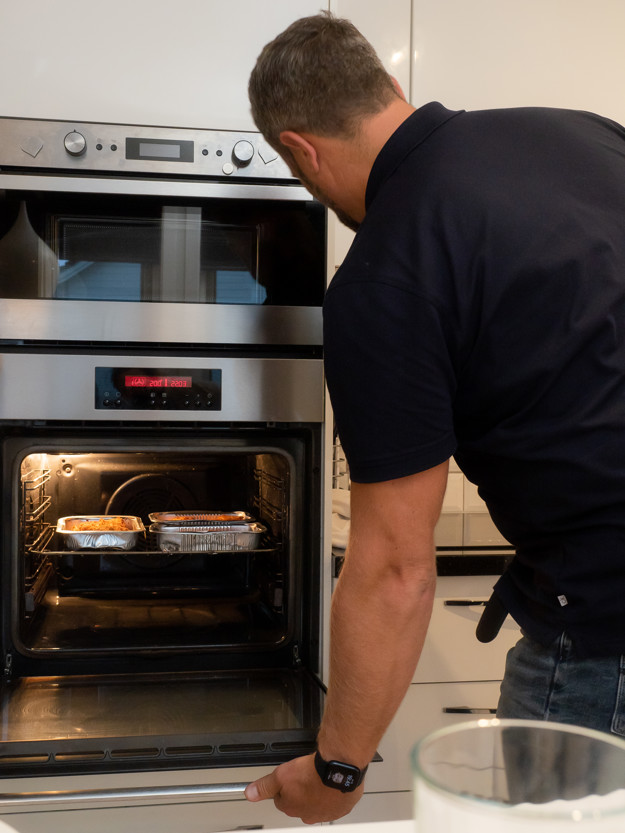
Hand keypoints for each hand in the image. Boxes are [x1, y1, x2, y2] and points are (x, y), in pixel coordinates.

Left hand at [244, 752, 363, 823]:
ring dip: (317, 793)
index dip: (285, 785)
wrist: (339, 769)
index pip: (282, 799)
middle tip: (305, 774)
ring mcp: (325, 813)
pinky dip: (332, 793)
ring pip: (317, 803)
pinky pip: (334, 802)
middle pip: (299, 802)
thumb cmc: (313, 773)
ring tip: (318, 776)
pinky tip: (330, 782)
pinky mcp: (341, 808)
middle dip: (301, 790)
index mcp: (291, 808)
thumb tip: (250, 794)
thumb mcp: (281, 775)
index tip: (291, 776)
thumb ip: (264, 786)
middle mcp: (307, 815)